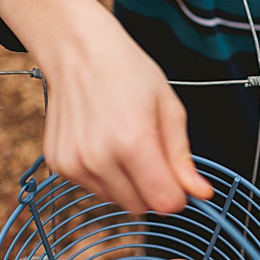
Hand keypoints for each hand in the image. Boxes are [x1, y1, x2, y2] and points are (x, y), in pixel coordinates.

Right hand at [0, 0, 212, 216]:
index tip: (179, 177)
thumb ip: (182, 157)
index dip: (178, 194)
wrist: (78, 52)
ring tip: (126, 142)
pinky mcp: (57, 164)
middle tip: (153, 152)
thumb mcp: (169, 109)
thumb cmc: (129, 74)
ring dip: (129, 183)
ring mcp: (73, 163)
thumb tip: (202, 193)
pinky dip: (105, 175)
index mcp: (132, 142)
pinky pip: (94, 188)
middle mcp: (98, 158)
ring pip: (117, 200)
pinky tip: (104, 143)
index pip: (164, 202)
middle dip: (154, 189)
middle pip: (142, 207)